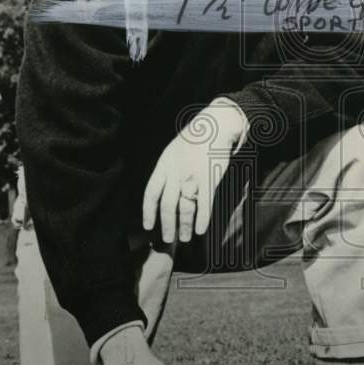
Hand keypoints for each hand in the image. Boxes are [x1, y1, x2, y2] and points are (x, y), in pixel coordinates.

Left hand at [143, 99, 247, 243]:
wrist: (215, 125)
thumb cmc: (195, 140)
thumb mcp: (173, 151)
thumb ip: (167, 171)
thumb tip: (163, 192)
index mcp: (164, 165)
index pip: (151, 193)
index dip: (148, 212)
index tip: (148, 227)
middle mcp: (175, 172)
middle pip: (167, 204)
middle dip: (167, 225)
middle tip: (168, 239)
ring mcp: (192, 175)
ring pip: (185, 207)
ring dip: (184, 225)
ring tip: (185, 238)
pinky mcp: (210, 177)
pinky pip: (204, 203)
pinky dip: (202, 219)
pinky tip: (200, 230)